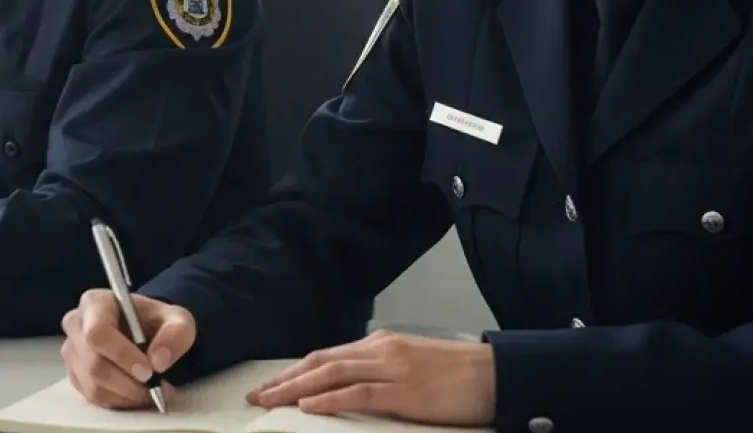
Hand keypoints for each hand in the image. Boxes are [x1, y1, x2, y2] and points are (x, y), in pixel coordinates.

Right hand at [60, 288, 196, 409]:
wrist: (145, 332)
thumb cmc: (155, 322)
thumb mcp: (177, 319)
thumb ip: (175, 334)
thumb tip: (158, 361)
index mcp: (95, 303)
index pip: (98, 332)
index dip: (122, 355)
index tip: (148, 371)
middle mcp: (76, 326)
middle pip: (95, 364)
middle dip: (129, 382)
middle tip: (156, 387)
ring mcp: (72, 353)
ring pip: (94, 386)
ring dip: (127, 395)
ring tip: (153, 391)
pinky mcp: (75, 376)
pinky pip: (94, 398)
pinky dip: (120, 401)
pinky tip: (137, 394)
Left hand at [250, 330, 495, 425]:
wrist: (496, 374)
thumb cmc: (457, 375)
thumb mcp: (411, 366)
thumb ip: (380, 371)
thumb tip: (349, 386)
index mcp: (380, 345)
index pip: (326, 356)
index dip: (295, 372)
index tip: (270, 387)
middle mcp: (380, 351)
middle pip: (320, 363)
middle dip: (284, 380)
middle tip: (256, 397)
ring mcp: (392, 369)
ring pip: (331, 374)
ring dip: (295, 389)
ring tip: (270, 402)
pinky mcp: (405, 391)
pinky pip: (358, 393)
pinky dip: (329, 399)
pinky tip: (308, 407)